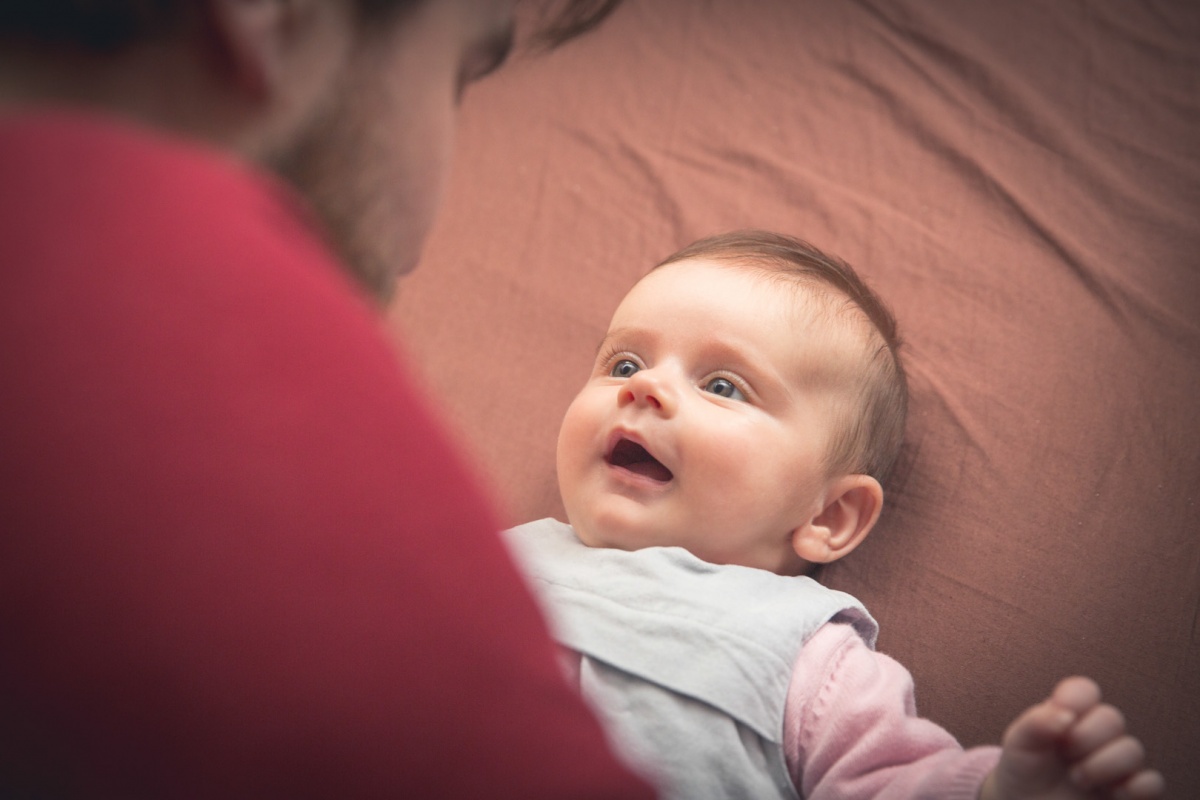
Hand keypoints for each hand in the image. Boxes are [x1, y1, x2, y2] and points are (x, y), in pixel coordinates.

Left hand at [979, 676, 1163, 799]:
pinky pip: (1153, 783)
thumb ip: (1035, 723)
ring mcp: (1115, 763)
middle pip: (1112, 719)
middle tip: (1064, 756)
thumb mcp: (1019, 745)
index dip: (1074, 701)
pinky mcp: (1129, 791)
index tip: (1057, 723)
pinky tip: (1111, 793)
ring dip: (1103, 766)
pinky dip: (1136, 787)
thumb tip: (1066, 714)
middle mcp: (1097, 735)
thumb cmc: (1023, 771)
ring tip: (1077, 779)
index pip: (1085, 691)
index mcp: (1069, 715)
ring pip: (1133, 750)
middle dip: (1085, 738)